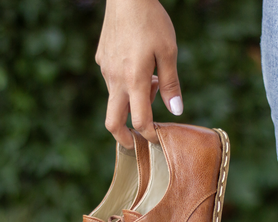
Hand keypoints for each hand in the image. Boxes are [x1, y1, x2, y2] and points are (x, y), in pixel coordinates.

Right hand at [96, 0, 182, 147]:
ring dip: (132, 102)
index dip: (149, 135)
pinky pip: (113, 81)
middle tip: (134, 143)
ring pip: (116, 99)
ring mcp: (106, 71)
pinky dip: (126, 86)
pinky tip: (139, 68)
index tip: (157, 140)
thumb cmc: (151, 21)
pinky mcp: (102, 60)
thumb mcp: (168, 52)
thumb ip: (171, 84)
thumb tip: (176, 111)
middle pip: (112, 121)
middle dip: (122, 138)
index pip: (140, 121)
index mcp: (134, 81)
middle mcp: (116, 80)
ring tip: (151, 82)